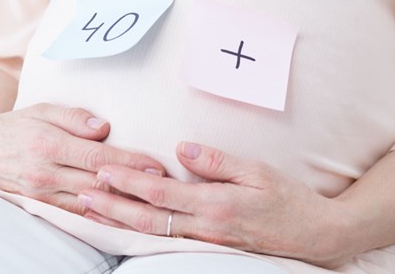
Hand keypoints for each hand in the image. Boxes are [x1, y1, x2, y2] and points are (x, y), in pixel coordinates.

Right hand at [0, 103, 164, 214]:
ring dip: (121, 205)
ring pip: (89, 203)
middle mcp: (45, 172)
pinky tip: (120, 218)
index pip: (97, 156)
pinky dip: (98, 217)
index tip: (156, 165)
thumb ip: (73, 118)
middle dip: (133, 186)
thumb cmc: (14, 125)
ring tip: (149, 205)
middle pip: (98, 182)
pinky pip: (74, 215)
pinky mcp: (39, 205)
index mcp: (48, 143)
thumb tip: (104, 128)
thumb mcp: (41, 109)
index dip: (130, 163)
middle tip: (164, 187)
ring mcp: (41, 193)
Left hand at [78, 142, 358, 267]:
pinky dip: (137, 233)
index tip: (103, 169)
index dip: (129, 181)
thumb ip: (218, 161)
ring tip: (90, 210)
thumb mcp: (258, 172)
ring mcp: (203, 240)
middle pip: (146, 218)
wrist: (314, 234)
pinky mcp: (206, 246)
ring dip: (117, 221)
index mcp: (215, 203)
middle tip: (81, 192)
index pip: (161, 192)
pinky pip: (163, 240)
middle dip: (111, 205)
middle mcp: (204, 225)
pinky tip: (121, 225)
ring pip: (150, 234)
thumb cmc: (287, 198)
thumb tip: (183, 148)